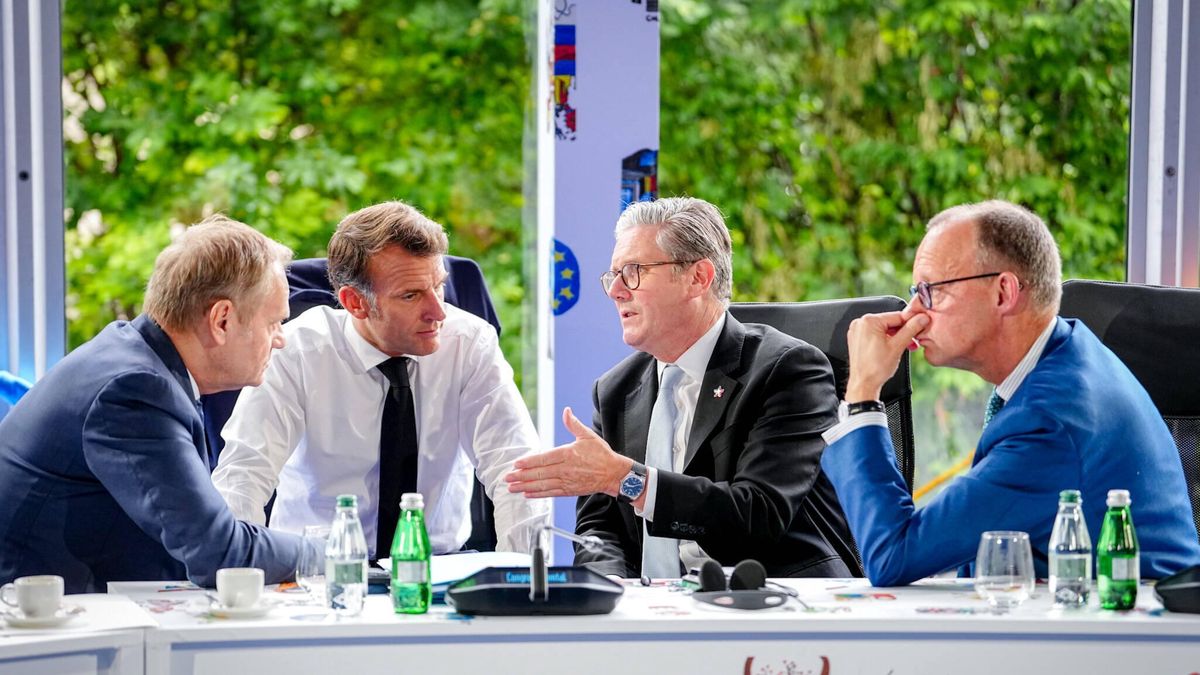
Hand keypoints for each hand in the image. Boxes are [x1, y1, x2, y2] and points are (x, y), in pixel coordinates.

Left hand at [503, 407, 631, 498]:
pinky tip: (527, 494)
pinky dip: (538, 494)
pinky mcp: (569, 490)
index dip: (528, 462)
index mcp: (568, 454)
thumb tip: (566, 411)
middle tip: (507, 478)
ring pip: (542, 485)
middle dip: (521, 476)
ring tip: (512, 488)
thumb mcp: (588, 436)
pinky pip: (550, 493)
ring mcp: (567, 481)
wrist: (614, 474)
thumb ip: (574, 424)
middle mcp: (565, 469)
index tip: (516, 464)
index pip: (544, 458)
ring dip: (525, 486)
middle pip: (539, 473)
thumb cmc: (601, 454)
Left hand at [844, 310, 928, 401]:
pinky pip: (875, 334)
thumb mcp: (898, 346)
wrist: (863, 384)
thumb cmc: (875, 369)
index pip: (897, 315)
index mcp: (868, 321)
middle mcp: (860, 323)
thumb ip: (911, 329)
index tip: (921, 325)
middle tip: (913, 341)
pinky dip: (885, 339)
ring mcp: (857, 331)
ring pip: (883, 328)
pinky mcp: (857, 339)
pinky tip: (894, 347)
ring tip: (905, 346)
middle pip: (889, 322)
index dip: (911, 322)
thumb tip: (921, 318)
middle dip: (903, 331)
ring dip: (896, 336)